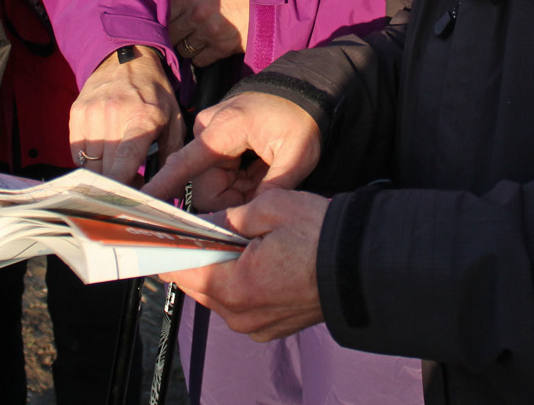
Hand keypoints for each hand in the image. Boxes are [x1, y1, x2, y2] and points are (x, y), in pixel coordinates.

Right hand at [70, 47, 184, 184]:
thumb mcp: (174, 120)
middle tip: (132, 184)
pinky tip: (105, 156)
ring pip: (89, 165)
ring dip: (103, 176)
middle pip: (105, 170)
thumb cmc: (154, 93)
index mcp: (141, 118)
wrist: (126, 59)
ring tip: (119, 169)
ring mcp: (90, 114)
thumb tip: (169, 191)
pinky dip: (90, 162)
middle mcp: (112, 115)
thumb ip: (172, 156)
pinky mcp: (76, 114)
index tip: (131, 204)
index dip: (125, 188)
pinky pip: (77, 153)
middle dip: (117, 186)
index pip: (125, 162)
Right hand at [145, 91, 319, 210]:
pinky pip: (218, 172)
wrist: (304, 90)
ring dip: (239, 187)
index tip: (142, 202)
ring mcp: (209, 133)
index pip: (185, 164)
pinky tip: (260, 165)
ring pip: (213, 182)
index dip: (163, 187)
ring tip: (267, 169)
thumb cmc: (302, 118)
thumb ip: (274, 188)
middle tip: (266, 182)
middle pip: (205, 186)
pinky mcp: (214, 138)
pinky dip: (240, 178)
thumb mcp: (298, 155)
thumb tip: (250, 216)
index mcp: (223, 130)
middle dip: (234, 196)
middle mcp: (208, 129)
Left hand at [161, 189, 327, 341]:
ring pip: (219, 296)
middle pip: (198, 285)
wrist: (367, 267)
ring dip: (219, 270)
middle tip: (201, 229)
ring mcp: (258, 325)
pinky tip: (252, 260)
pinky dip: (240, 284)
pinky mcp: (274, 327)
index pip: (181, 270)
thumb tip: (209, 223)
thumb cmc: (323, 236)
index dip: (171, 247)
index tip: (166, 231)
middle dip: (197, 257)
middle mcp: (241, 315)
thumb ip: (229, 217)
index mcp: (235, 287)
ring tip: (233, 242)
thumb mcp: (270, 207)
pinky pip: (241, 305)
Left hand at [169, 0, 250, 66]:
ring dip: (189, 48)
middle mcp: (197, 14)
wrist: (264, 8)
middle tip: (183, 36)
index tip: (168, 26)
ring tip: (199, 42)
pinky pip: (198, 60)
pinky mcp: (220, 48)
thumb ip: (188, 2)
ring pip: (183, 50)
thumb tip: (166, 15)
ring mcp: (208, 33)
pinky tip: (209, 49)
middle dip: (176, 37)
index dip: (164, 22)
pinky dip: (201, 58)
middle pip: (171, 34)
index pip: (164, 14)